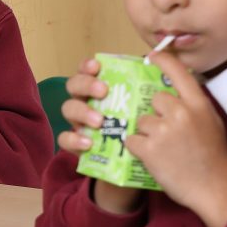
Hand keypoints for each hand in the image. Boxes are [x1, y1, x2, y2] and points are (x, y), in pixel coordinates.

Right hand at [59, 56, 143, 214]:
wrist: (144, 166)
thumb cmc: (151, 132)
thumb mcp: (157, 109)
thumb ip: (156, 85)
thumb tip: (161, 60)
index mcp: (105, 88)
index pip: (90, 70)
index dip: (89, 64)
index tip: (98, 66)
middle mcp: (89, 101)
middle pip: (75, 84)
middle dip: (86, 84)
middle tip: (103, 91)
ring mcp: (80, 122)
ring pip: (69, 108)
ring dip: (82, 111)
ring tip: (100, 121)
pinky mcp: (77, 144)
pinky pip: (65, 138)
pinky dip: (73, 138)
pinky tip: (88, 142)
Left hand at [124, 49, 226, 226]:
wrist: (213, 187)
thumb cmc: (214, 157)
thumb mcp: (211, 123)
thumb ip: (194, 106)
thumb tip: (178, 92)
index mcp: (198, 104)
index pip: (179, 72)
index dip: (163, 60)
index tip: (152, 56)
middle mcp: (180, 112)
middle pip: (154, 100)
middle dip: (155, 114)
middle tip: (166, 132)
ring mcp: (163, 130)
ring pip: (140, 121)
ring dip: (145, 133)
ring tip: (161, 149)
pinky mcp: (149, 148)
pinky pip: (131, 139)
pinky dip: (137, 148)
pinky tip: (151, 157)